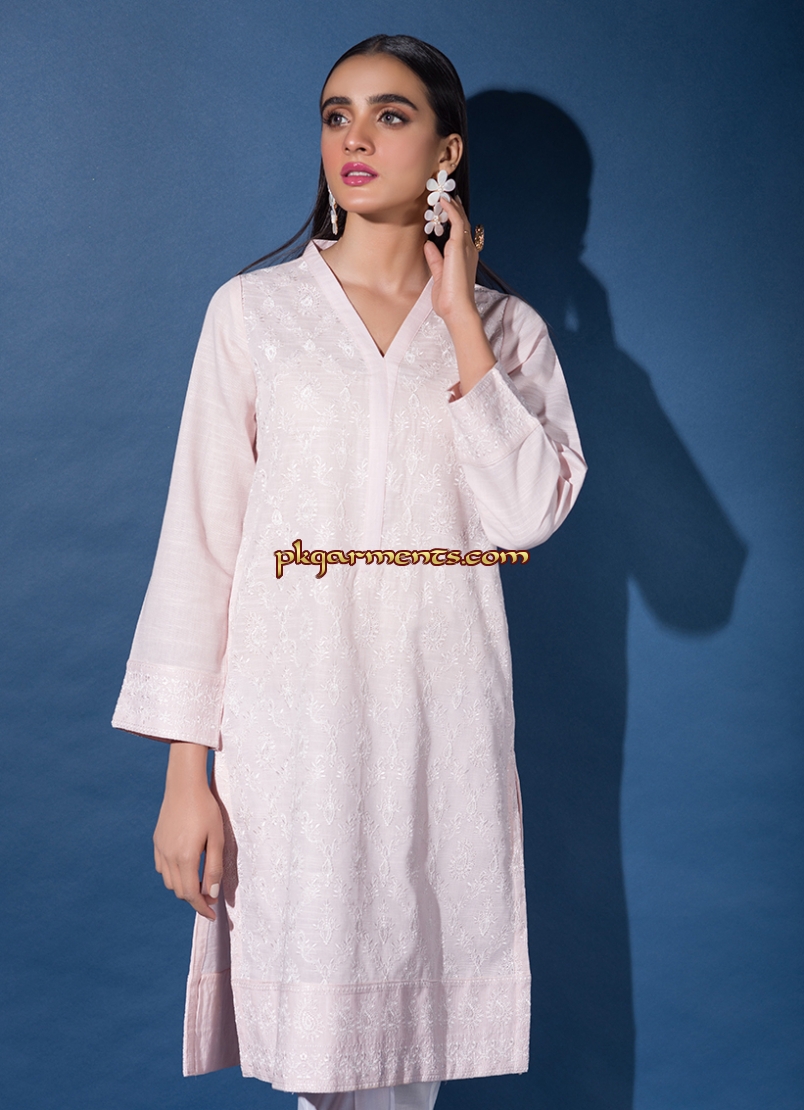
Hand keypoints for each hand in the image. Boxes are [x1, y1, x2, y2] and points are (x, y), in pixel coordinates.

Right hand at [153, 741, 223, 920]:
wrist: (184, 785)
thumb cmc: (206, 809)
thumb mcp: (217, 838)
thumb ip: (214, 867)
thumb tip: (212, 893)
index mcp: (185, 857)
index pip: (191, 894)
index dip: (202, 908)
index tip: (213, 915)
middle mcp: (169, 857)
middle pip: (180, 891)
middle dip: (195, 898)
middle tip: (211, 895)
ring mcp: (160, 849)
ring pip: (169, 881)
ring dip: (184, 886)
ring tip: (200, 880)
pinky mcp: (157, 842)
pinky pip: (162, 868)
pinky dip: (173, 874)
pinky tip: (186, 866)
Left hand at [423, 193, 480, 324]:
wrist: (458, 309)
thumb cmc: (450, 299)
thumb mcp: (439, 276)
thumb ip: (435, 259)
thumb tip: (428, 244)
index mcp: (464, 258)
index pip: (460, 233)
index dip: (454, 219)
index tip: (445, 207)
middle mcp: (468, 250)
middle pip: (462, 222)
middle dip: (454, 208)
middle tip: (445, 194)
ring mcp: (465, 247)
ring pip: (460, 219)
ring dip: (452, 205)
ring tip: (443, 193)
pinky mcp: (459, 246)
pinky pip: (456, 221)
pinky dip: (450, 209)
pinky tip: (443, 201)